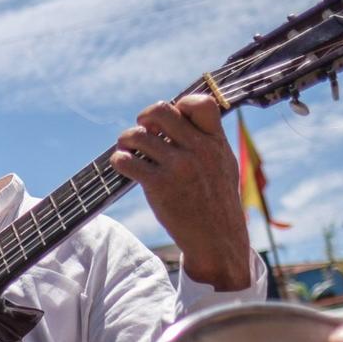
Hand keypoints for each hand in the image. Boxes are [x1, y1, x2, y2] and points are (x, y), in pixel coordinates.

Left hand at [111, 96, 252, 289]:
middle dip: (144, 117)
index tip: (173, 119)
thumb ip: (207, 138)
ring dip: (126, 139)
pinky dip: (119, 159)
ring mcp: (178, 167)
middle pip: (160, 111)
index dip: (180, 104)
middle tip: (143, 130)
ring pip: (137, 135)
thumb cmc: (217, 200)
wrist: (217, 238)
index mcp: (215, 141)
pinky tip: (124, 165)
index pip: (199, 103)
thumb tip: (183, 112)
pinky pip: (126, 161)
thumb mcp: (223, 163)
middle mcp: (197, 150)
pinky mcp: (158, 186)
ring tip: (128, 149)